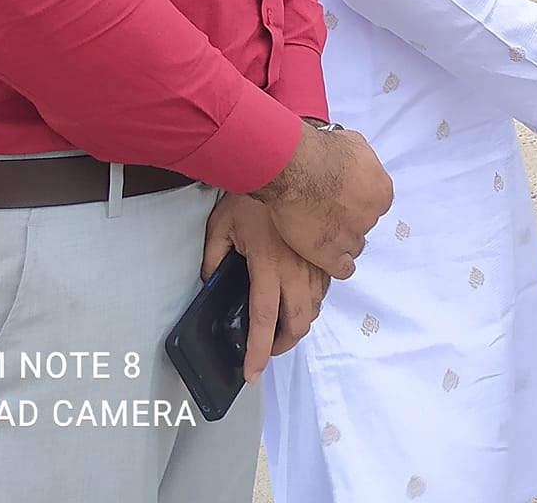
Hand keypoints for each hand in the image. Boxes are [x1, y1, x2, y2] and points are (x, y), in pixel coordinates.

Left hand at [201, 193, 331, 381]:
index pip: (262, 320)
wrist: (287, 163)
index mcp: (268, 266)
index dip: (257, 351)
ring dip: (299, 320)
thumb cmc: (251, 194)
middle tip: (267, 346)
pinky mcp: (325, 250)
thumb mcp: (221, 225)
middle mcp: (296, 269)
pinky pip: (325, 285)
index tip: (251, 373)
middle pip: (298, 323)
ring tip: (281, 320)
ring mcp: (315, 260)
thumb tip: (210, 279)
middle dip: (283, 343)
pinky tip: (299, 291)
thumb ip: (213, 257)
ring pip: (314, 307)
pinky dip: (312, 297)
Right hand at [251, 123, 392, 280]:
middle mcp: (371, 216)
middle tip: (328, 211)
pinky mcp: (330, 254)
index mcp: (381, 191)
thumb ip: (360, 160)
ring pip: (354, 246)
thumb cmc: (321, 150)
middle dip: (348, 219)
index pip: (375, 203)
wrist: (297, 168)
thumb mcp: (353, 143)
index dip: (359, 200)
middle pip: (364, 223)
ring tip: (323, 233)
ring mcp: (351, 237)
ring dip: (341, 241)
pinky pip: (342, 269)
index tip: (345, 198)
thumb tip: (356, 161)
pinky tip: (327, 259)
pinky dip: (337, 265)